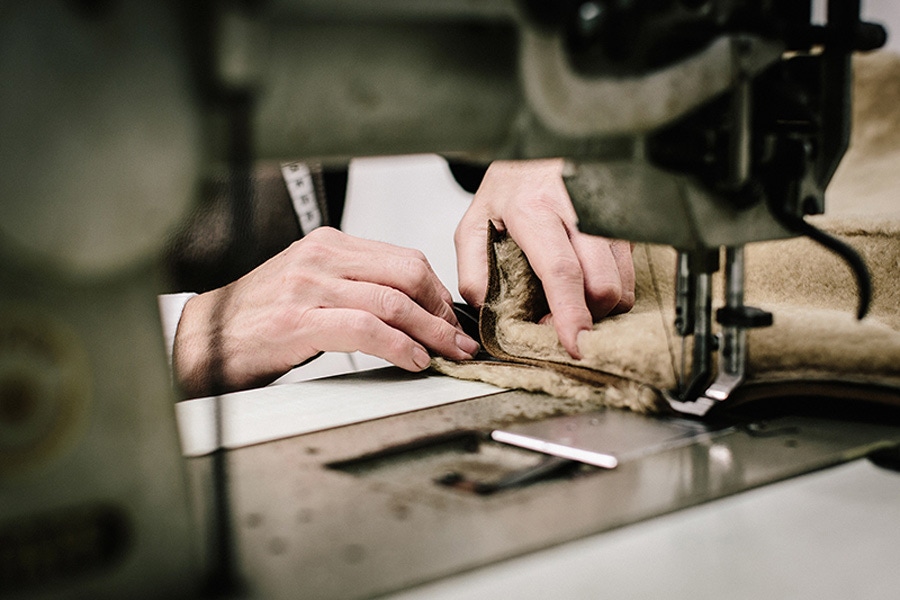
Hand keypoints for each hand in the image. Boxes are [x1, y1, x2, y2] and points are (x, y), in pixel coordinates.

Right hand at [173, 227, 479, 396]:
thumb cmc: (259, 317)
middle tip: (459, 338)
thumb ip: (354, 287)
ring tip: (448, 353)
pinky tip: (413, 360)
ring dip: (431, 332)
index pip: (402, 259)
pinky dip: (398, 346)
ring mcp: (308, 285)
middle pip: (407, 274)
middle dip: (442, 310)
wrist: (205, 337)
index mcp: (327, 244)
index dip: (437, 292)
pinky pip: (365, 328)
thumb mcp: (310, 286)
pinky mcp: (298, 320)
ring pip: (392, 301)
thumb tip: (409, 309)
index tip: (451, 318)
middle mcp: (320, 256)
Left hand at [455, 158, 634, 358]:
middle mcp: (577, 208)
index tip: (574, 342)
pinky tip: (588, 278)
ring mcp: (607, 211)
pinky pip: (630, 270)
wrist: (539, 146)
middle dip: (586, 315)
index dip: (570, 313)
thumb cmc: (509, 188)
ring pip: (623, 282)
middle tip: (560, 319)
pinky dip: (612, 286)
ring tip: (572, 295)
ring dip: (600, 304)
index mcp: (533, 209)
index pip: (561, 271)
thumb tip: (490, 313)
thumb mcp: (474, 225)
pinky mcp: (626, 218)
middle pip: (603, 284)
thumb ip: (474, 273)